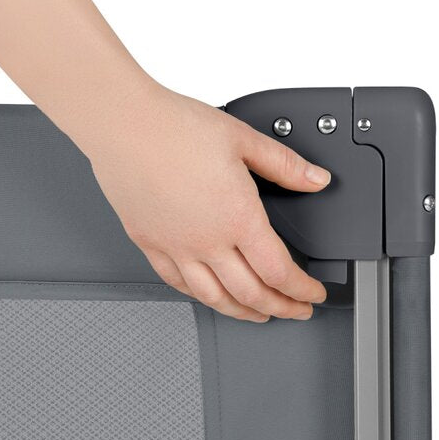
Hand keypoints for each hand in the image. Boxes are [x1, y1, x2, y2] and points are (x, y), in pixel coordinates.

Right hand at [88, 85, 330, 321]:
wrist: (123, 125)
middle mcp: (207, 242)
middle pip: (251, 294)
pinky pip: (178, 283)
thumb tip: (316, 179)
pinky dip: (200, 296)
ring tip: (257, 313)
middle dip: (280, 308)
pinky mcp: (150, 244)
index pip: (280, 272)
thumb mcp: (243, 139)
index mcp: (238, 218)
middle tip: (293, 310)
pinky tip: (208, 295)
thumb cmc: (174, 127)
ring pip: (214, 298)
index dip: (302, 290)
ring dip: (242, 312)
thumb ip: (285, 165)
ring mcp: (176, 248)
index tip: (312, 293)